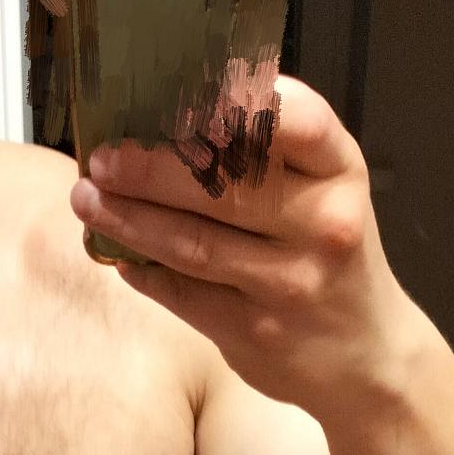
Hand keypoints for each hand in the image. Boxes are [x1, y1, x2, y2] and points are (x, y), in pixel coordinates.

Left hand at [70, 72, 408, 414]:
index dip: (236, 102)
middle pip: (225, 185)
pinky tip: (117, 255)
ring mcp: (290, 284)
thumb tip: (164, 117)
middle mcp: (323, 224)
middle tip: (102, 156)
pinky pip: (185, 296)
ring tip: (87, 199)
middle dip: (151, 167)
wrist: (366, 358)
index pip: (297, 120)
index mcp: (340, 171)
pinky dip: (144, 273)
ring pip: (194, 244)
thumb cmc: (328, 256)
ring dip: (130, 219)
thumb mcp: (322, 192)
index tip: (176, 96)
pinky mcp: (257, 334)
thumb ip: (268, 155)